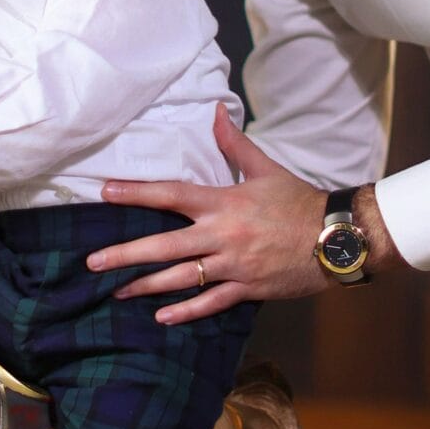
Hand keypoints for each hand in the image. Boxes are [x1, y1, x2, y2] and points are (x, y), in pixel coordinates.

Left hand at [87, 103, 331, 321]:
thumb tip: (216, 111)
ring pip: (182, 277)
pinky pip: (212, 302)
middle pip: (165, 245)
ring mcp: (234, 264)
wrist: (337, 237)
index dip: (136, 192)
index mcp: (224, 202)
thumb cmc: (300, 201)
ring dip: (146, 286)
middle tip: (92, 262)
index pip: (171, 194)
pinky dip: (187, 311)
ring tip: (117, 292)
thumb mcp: (266, 168)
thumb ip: (235, 143)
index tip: (105, 192)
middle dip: (126, 254)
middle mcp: (223, 234)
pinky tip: (162, 317)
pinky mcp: (248, 288)